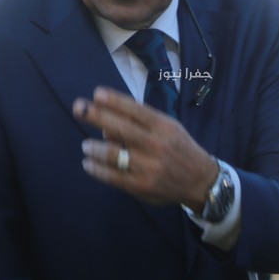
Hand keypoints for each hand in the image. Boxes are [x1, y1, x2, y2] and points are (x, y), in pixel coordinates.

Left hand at [73, 87, 216, 210]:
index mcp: (164, 127)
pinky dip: (96, 168)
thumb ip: (140, 124)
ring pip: (113, 154)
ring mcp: (148, 167)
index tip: (96, 93)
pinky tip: (88, 163)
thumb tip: (106, 127)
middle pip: (121, 128)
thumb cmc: (180, 149)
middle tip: (78, 108)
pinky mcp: (141, 186)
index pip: (136, 110)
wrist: (200, 181)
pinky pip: (112, 176)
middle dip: (96, 116)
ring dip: (94, 147)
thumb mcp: (168, 129)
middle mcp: (156, 145)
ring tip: (86, 146)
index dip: (115, 101)